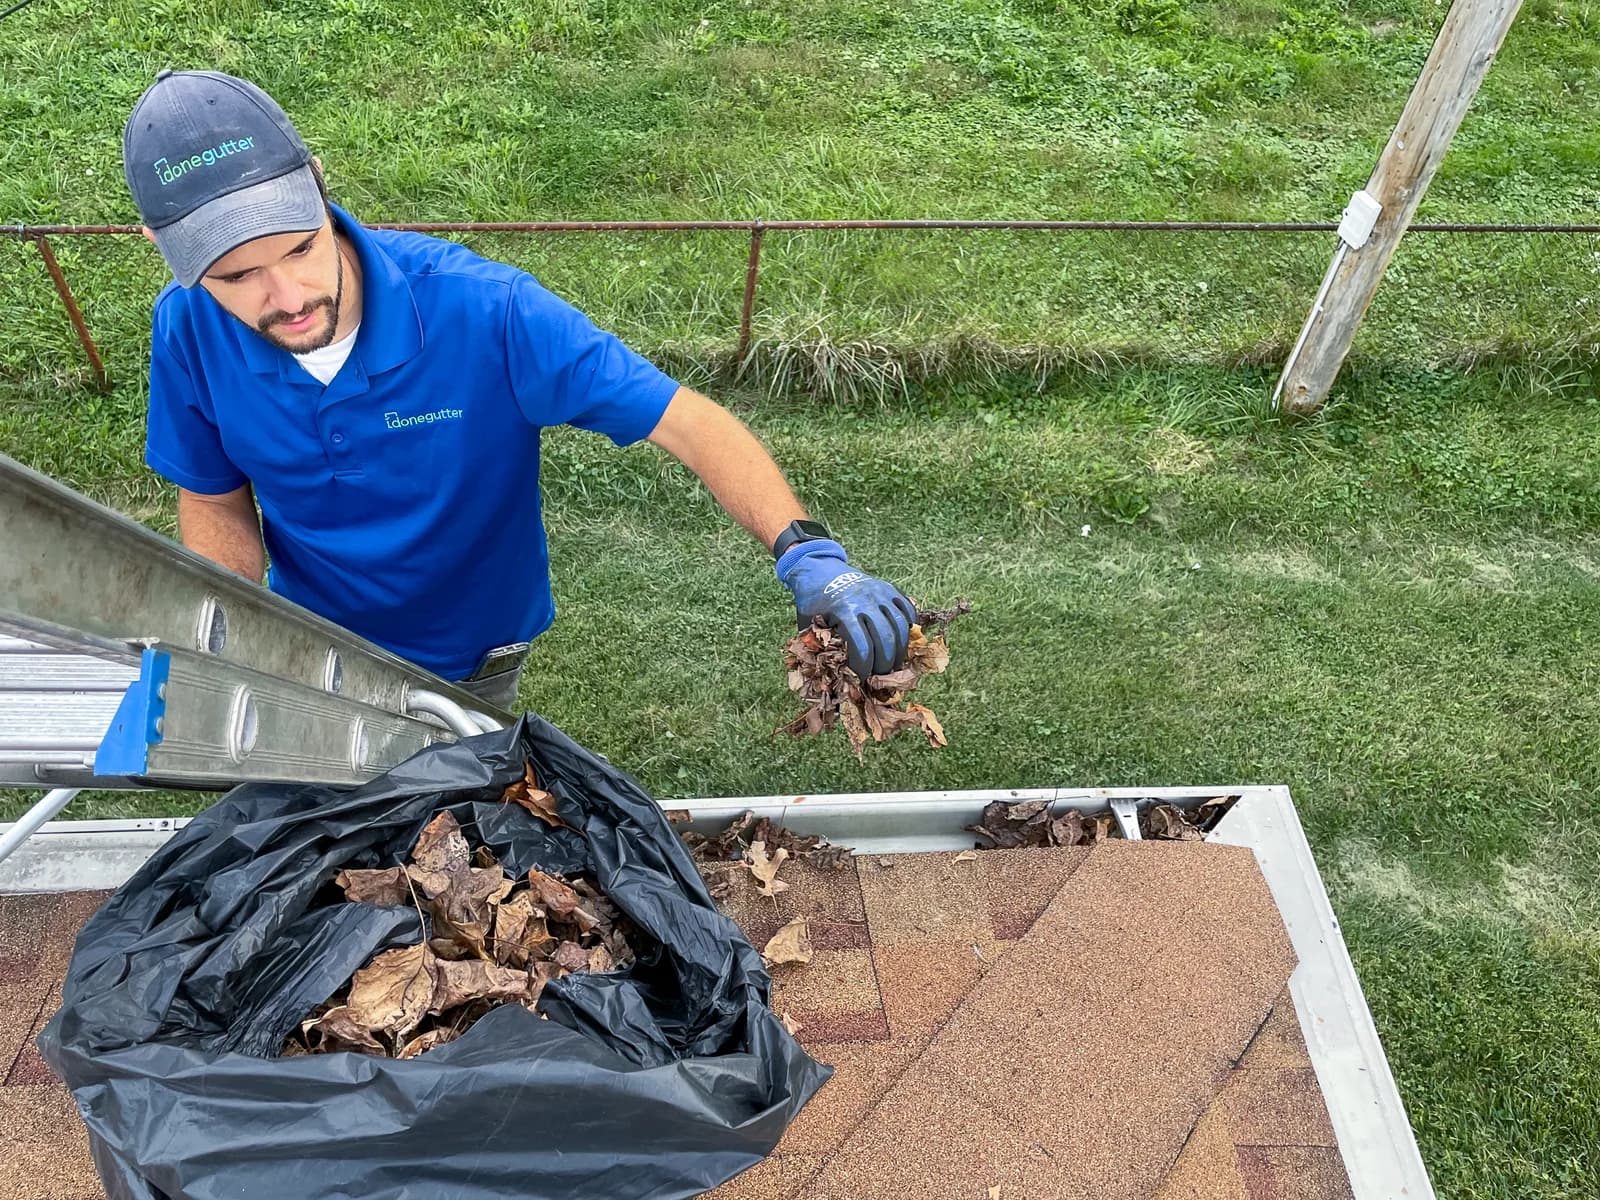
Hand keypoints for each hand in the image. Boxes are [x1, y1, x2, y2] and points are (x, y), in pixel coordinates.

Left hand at [777, 539, 916, 678]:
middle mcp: (864, 600)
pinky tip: (902, 642)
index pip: (862, 646)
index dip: (864, 667)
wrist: (820, 570)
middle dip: (885, 663)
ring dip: (900, 650)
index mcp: (843, 610)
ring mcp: (879, 592)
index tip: (862, 678)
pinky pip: (907, 609)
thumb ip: (819, 648)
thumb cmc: (813, 603)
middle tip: (881, 676)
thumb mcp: (808, 625)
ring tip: (894, 664)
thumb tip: (830, 678)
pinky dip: (909, 627)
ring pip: (900, 625)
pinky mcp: (889, 588)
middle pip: (885, 638)